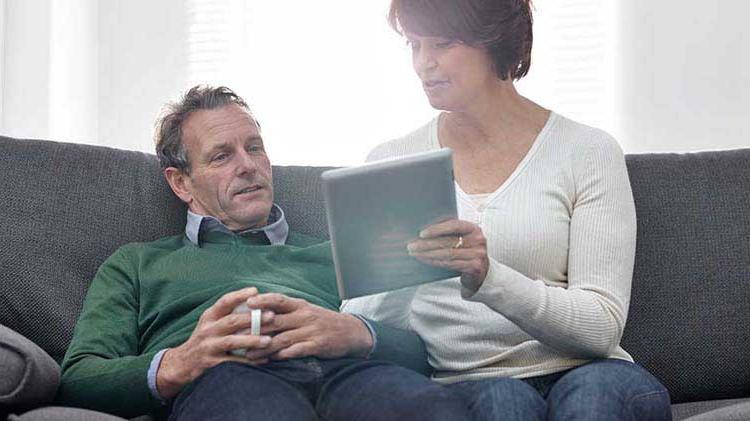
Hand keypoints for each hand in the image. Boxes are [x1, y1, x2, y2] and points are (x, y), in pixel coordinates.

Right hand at [156, 287, 274, 398]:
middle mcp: (208, 330)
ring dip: (252, 340)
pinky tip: (264, 360)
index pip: (224, 301)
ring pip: (232, 342)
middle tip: (272, 316)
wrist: (182, 363)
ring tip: (269, 340)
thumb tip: (256, 298)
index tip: (256, 291)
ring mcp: (209, 347)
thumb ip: (228, 312)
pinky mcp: (211, 363)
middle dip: (252, 318)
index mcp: (209, 316)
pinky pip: (233, 362)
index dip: (240, 295)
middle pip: (231, 321)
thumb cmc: (205, 339)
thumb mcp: (211, 323)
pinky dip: (249, 361)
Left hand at [242, 293, 373, 360]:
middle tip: (237, 337)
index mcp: (300, 305)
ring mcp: (311, 330)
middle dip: (255, 330)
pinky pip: (297, 350)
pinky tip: (271, 360)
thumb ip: (285, 311)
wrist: (351, 331)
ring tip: (249, 355)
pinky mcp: (317, 345)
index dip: (263, 300)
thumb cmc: (322, 321)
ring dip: (264, 348)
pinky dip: (283, 355)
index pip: (279, 299)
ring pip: (282, 338)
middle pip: (276, 321)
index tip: (248, 303)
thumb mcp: (305, 310)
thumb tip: (258, 312)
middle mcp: (304, 316)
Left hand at [407, 219, 488, 291]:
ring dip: (428, 254)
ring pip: (448, 253)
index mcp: (474, 228)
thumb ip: (449, 232)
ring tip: (414, 253)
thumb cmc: (466, 252)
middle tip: (411, 245)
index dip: (437, 228)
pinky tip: (425, 260)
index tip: (421, 233)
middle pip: (448, 241)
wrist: (482, 273)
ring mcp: (478, 254)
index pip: (454, 225)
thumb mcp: (462, 239)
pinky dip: (435, 262)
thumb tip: (423, 229)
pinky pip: (451, 264)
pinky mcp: (475, 267)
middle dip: (427, 243)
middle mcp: (478, 240)